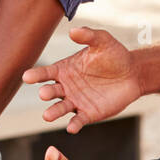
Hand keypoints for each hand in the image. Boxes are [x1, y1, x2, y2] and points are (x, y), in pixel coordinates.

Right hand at [22, 26, 141, 132]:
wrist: (133, 73)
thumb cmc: (114, 55)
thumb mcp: (102, 41)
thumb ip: (88, 35)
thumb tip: (73, 31)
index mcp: (64, 70)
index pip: (46, 73)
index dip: (36, 75)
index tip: (27, 77)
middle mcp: (66, 87)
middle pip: (51, 92)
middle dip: (46, 93)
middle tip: (44, 94)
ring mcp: (76, 101)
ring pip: (60, 108)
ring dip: (53, 112)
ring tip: (47, 115)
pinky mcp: (88, 114)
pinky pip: (78, 120)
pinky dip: (74, 125)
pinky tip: (71, 128)